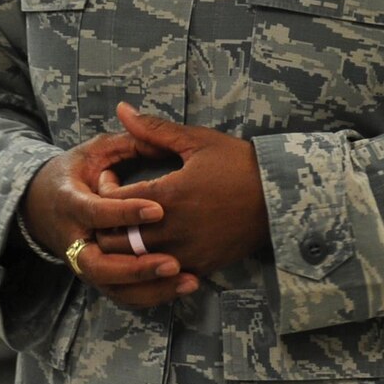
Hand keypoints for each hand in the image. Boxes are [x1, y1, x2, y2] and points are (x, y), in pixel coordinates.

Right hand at [23, 131, 196, 310]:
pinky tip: (184, 286)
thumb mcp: (94, 152)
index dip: (125, 212)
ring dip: (151, 289)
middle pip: (99, 266)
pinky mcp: (99, 277)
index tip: (158, 209)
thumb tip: (158, 136)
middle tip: (172, 262)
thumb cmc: (74, 174)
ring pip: (114, 288)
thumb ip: (126, 144)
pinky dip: (152, 295)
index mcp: (70, 203)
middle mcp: (74, 241)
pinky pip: (123, 295)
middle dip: (136, 268)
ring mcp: (85, 263)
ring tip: (188, 280)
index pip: (95, 213)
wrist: (41, 206)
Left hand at [92, 103, 269, 276]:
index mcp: (168, 196)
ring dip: (127, 246)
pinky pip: (163, 274)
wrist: (281, 197)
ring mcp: (187, 252)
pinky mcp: (201, 266)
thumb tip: (122, 109)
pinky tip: (156, 243)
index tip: (109, 180)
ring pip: (136, 262)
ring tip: (130, 226)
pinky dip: (152, 262)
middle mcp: (173, 230)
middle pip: (116, 239)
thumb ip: (153, 129)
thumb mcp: (197, 141)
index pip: (111, 203)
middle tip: (114, 207)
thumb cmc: (239, 164)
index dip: (103, 190)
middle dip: (107, 222)